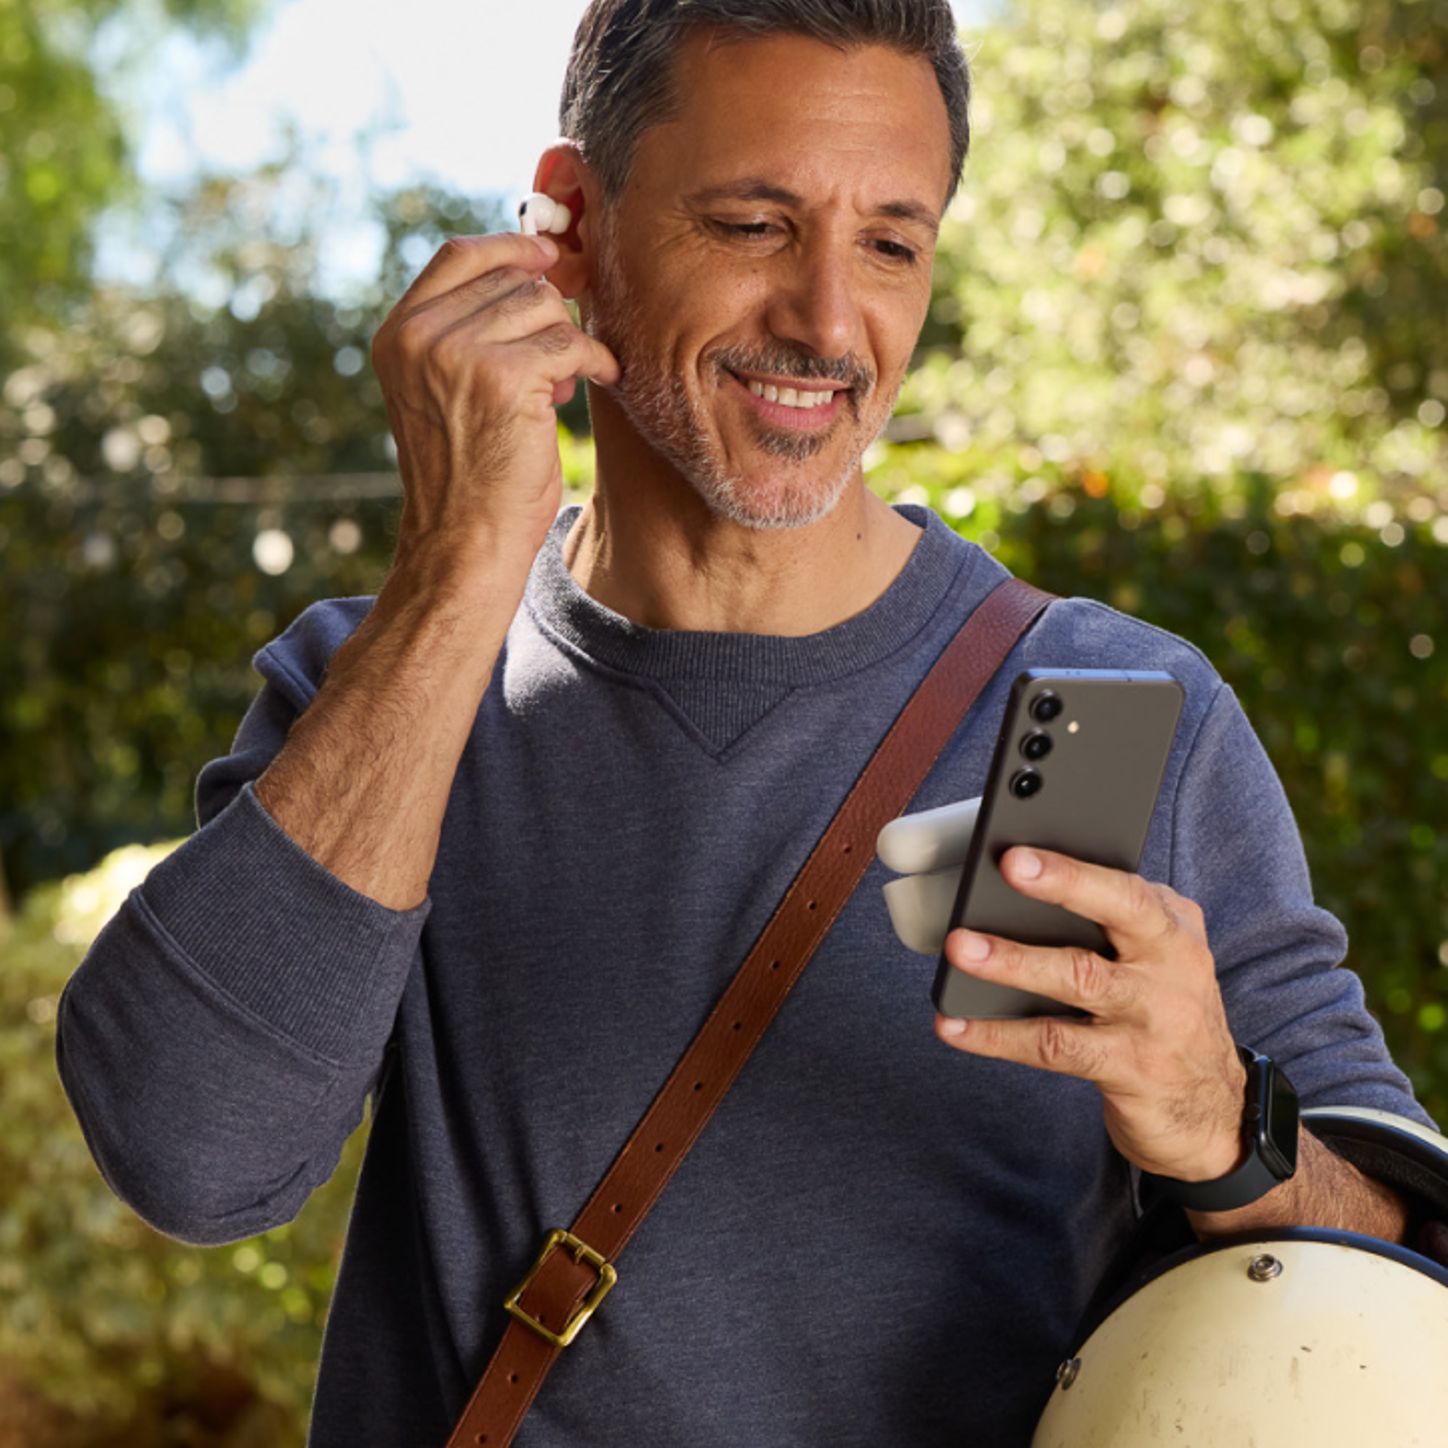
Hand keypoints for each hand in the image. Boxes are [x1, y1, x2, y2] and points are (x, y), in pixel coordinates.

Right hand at [370, 231, 621, 570]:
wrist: (465, 541)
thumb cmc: (467, 475)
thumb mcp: (442, 390)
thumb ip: (465, 333)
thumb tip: (536, 273)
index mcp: (398, 334)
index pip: (459, 254)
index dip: (511, 247)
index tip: (547, 255)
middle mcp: (420, 336)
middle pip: (513, 278)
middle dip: (549, 313)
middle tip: (558, 360)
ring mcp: (459, 352)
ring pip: (545, 306)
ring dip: (569, 341)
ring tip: (564, 383)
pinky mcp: (505, 377)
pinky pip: (571, 342)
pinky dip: (596, 360)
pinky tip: (601, 380)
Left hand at [934, 846, 1247, 1181]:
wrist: (1213, 1112)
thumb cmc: (1161, 1014)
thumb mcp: (1155, 961)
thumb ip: (1108, 925)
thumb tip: (1014, 894)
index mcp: (1173, 927)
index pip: (1126, 883)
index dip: (1076, 864)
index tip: (1023, 848)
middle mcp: (1173, 964)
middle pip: (1121, 912)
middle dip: (1066, 884)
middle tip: (1010, 864)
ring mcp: (1154, 1018)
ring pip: (1079, 978)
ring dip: (1014, 961)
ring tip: (960, 948)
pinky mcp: (1130, 1068)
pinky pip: (1054, 1046)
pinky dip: (997, 1035)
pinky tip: (954, 1025)